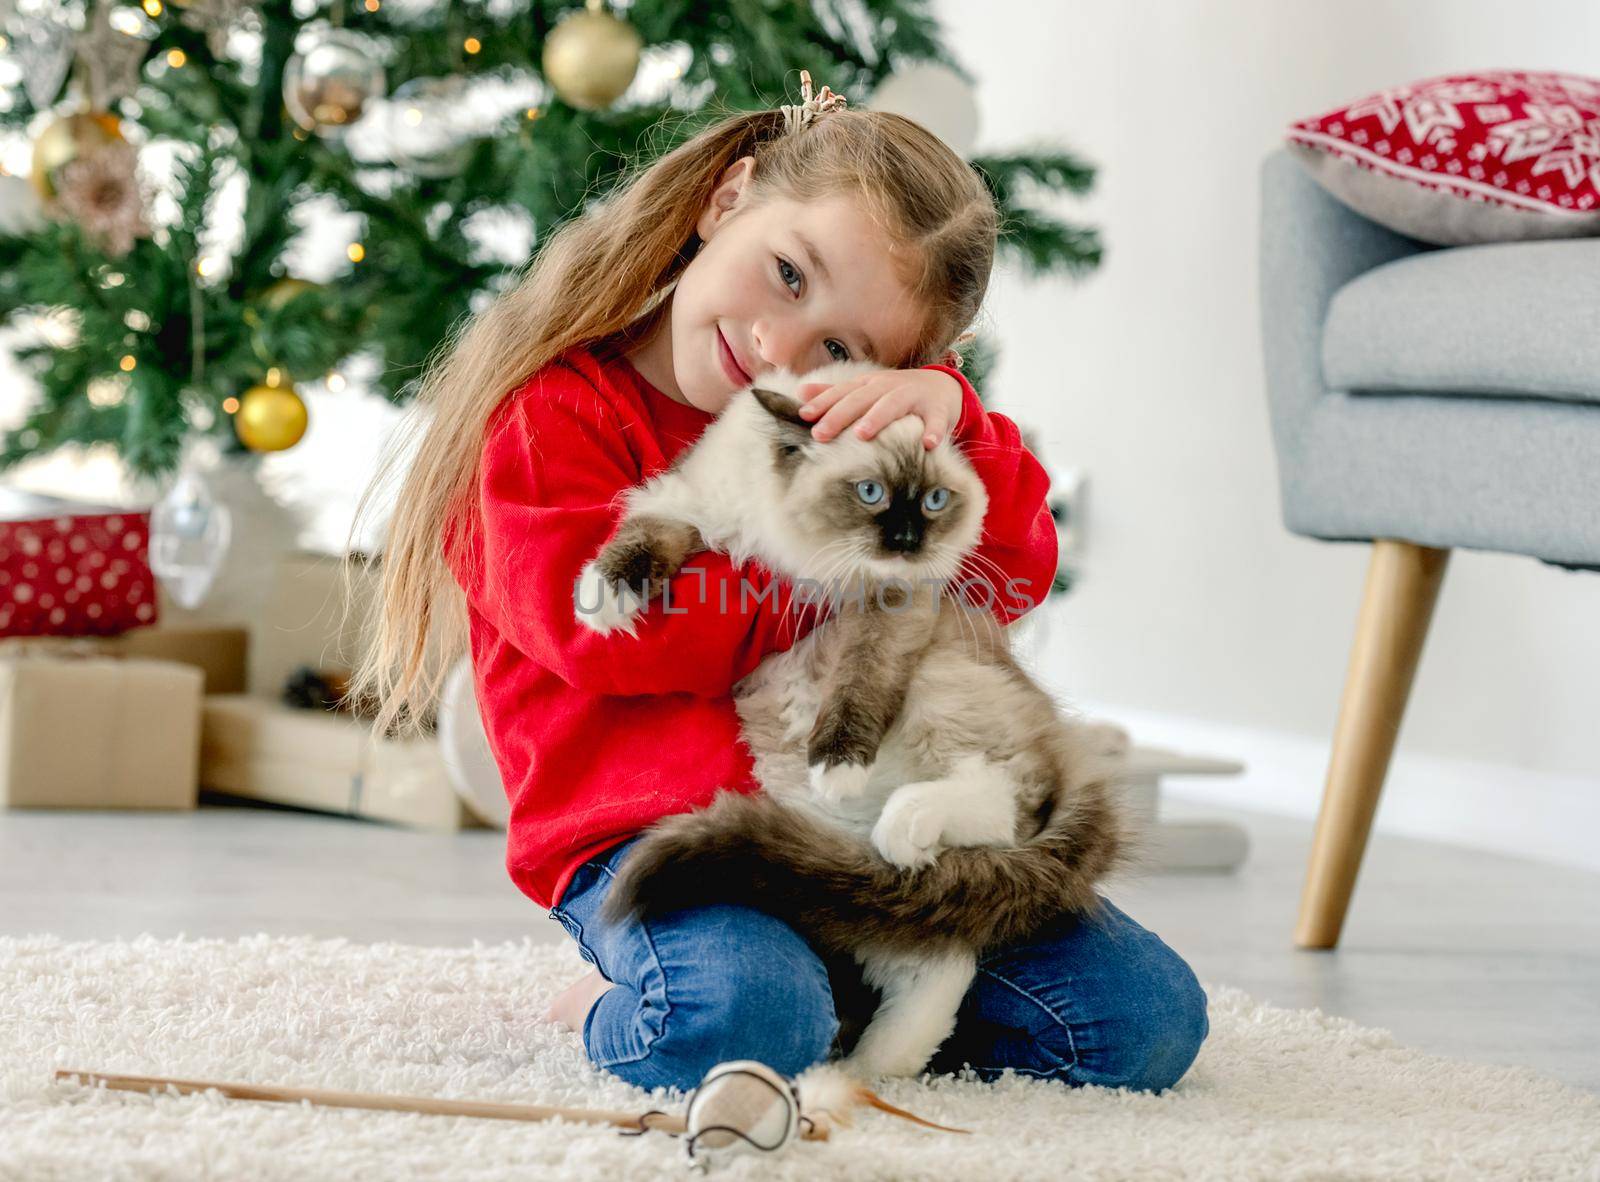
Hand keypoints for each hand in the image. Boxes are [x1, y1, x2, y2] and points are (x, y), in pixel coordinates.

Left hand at [795, 368, 962, 449]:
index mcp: (869, 384)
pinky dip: (933, 430)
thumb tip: (800, 392)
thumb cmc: (895, 393)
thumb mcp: (865, 390)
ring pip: (894, 405)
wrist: (941, 387)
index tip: (804, 416)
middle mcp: (889, 387)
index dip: (823, 403)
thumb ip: (834, 393)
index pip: (842, 393)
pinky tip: (927, 444)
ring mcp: (914, 396)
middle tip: (821, 433)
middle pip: (862, 399)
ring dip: (878, 418)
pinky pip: (936, 420)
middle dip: (840, 415)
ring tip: (862, 433)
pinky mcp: (938, 409)